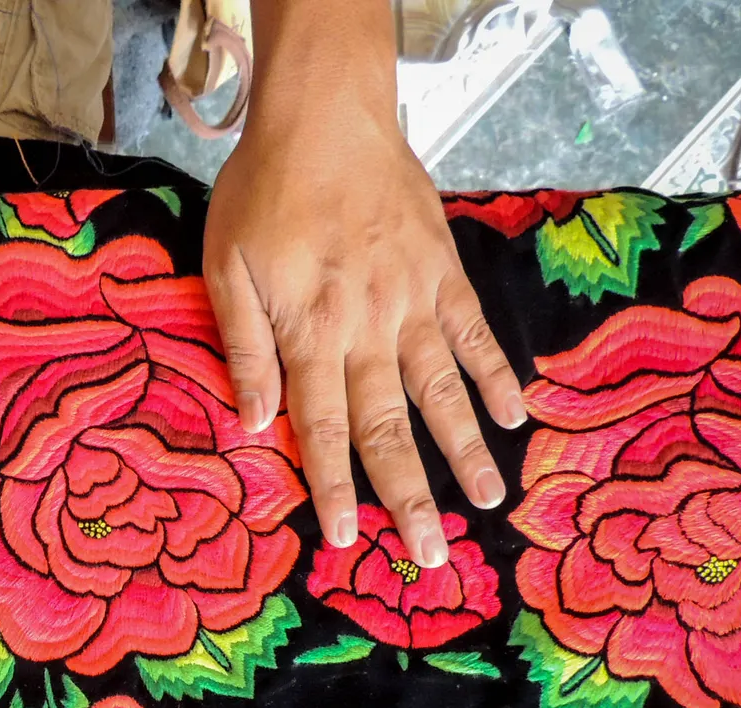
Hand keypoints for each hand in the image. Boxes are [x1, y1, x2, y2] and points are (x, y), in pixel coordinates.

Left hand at [204, 8, 524, 566]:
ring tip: (488, 504)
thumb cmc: (262, 194)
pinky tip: (515, 416)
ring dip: (466, 451)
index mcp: (310, 333)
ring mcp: (414, 301)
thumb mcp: (224, 268)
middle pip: (390, 426)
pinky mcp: (444, 273)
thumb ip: (245, 348)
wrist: (325, 116)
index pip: (322, 428)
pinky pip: (474, 334)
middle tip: (432, 557)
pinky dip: (496, 375)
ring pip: (442, 391)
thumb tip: (255, 424)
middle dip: (409, 497)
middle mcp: (368, 328)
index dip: (336, 487)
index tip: (350, 541)